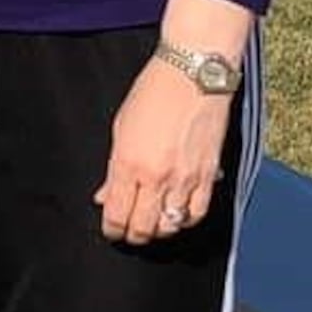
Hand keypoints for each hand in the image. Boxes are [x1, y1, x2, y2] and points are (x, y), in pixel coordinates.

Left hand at [93, 54, 230, 244]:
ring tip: (151, 226)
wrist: (192, 76)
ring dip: (158, 231)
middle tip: (128, 234)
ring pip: (170, 226)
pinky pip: (196, 214)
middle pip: (143, 227)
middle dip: (133, 236)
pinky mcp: (208, 176)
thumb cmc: (152, 93)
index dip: (112, 229)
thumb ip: (113, 167)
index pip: (117, 213)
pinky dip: (185, 221)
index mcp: (128, 162)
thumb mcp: (121, 126)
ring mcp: (184, 179)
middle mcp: (155, 176)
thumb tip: (104, 195)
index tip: (111, 231)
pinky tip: (178, 216)